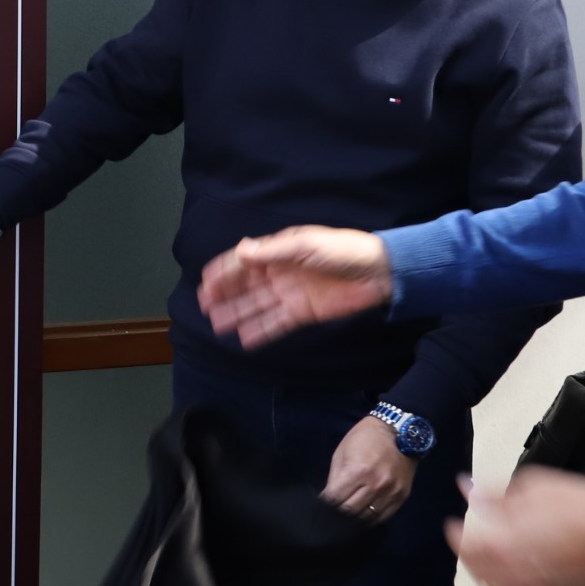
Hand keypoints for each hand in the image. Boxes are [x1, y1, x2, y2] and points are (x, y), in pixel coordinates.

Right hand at [196, 226, 391, 347]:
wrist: (379, 272)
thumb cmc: (344, 250)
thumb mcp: (306, 245)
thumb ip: (272, 252)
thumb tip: (241, 251)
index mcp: (279, 252)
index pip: (244, 262)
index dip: (224, 271)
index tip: (205, 283)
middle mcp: (280, 273)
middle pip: (246, 286)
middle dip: (225, 295)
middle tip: (205, 306)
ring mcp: (291, 294)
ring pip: (257, 306)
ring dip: (237, 314)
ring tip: (218, 324)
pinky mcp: (303, 313)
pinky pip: (277, 323)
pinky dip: (261, 331)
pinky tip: (245, 340)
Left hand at [324, 416, 417, 519]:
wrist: (398, 433)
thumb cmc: (364, 439)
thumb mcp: (342, 453)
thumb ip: (334, 478)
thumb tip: (328, 500)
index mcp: (357, 471)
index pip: (335, 499)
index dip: (326, 504)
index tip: (323, 505)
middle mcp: (375, 484)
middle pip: (350, 511)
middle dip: (338, 513)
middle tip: (333, 512)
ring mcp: (390, 492)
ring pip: (367, 517)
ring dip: (354, 518)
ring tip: (347, 515)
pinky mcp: (401, 497)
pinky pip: (383, 517)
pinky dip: (371, 519)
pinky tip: (363, 515)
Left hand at [444, 467, 584, 585]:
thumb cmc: (580, 506)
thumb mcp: (532, 488)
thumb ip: (493, 495)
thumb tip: (467, 489)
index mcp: (504, 547)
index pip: (464, 548)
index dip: (454, 535)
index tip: (453, 525)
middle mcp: (517, 576)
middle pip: (480, 575)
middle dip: (471, 558)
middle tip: (471, 543)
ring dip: (491, 576)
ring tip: (492, 559)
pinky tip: (522, 573)